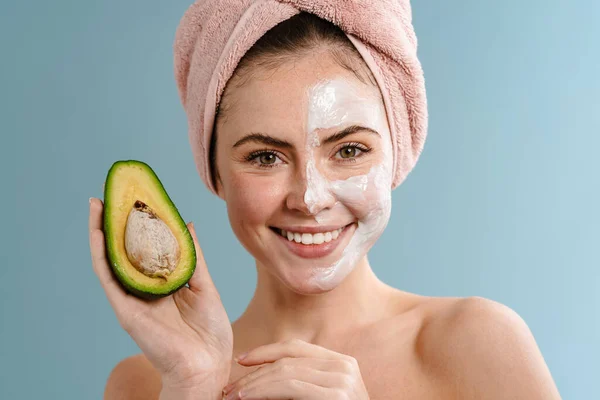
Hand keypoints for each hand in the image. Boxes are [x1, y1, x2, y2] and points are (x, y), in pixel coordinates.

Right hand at [88, 198, 232, 394]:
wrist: (208, 365)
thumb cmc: (209, 333)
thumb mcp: (204, 286)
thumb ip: (192, 258)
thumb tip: (187, 225)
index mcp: (162, 285)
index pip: (144, 250)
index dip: (138, 225)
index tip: (136, 199)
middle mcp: (143, 290)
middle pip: (123, 251)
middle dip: (115, 223)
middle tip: (112, 194)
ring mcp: (132, 299)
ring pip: (110, 260)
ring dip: (100, 232)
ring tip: (97, 204)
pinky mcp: (126, 310)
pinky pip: (108, 277)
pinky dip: (101, 252)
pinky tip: (98, 231)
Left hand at [222, 339, 369, 398]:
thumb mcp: (322, 397)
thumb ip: (302, 383)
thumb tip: (260, 378)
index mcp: (341, 362)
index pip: (296, 347)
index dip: (265, 351)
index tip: (241, 360)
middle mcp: (343, 365)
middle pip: (287, 360)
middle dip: (254, 373)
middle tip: (229, 388)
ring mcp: (341, 379)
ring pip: (284, 372)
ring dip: (253, 384)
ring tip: (233, 396)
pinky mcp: (336, 395)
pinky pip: (290, 387)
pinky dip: (263, 391)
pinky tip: (246, 398)